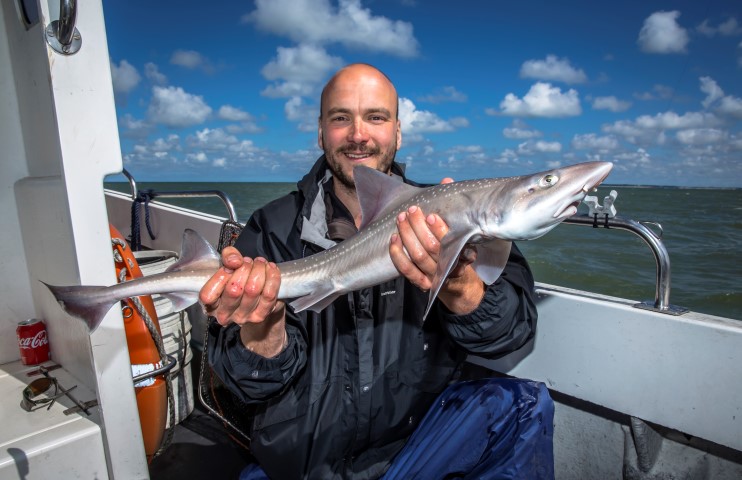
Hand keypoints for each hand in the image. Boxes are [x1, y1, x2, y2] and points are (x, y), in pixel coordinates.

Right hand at [199, 246, 286, 356]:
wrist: (258, 298)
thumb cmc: (237, 279)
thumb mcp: (228, 265)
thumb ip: (228, 257)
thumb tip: (235, 261)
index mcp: (210, 304)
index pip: (208, 295)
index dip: (221, 275)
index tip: (232, 264)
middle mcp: (224, 314)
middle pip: (234, 290)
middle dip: (244, 268)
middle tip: (249, 261)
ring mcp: (242, 317)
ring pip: (253, 290)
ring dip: (259, 270)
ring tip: (259, 264)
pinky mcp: (260, 316)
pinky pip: (269, 294)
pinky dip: (272, 277)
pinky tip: (271, 269)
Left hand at [389, 178, 484, 313]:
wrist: (456, 281)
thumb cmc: (455, 247)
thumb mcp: (460, 229)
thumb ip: (452, 206)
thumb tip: (447, 181)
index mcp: (463, 253)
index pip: (450, 242)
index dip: (440, 229)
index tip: (431, 215)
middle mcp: (449, 266)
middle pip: (431, 247)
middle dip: (418, 227)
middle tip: (412, 210)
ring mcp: (434, 276)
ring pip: (418, 256)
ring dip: (407, 235)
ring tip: (400, 219)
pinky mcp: (421, 283)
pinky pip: (406, 270)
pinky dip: (397, 254)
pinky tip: (393, 239)